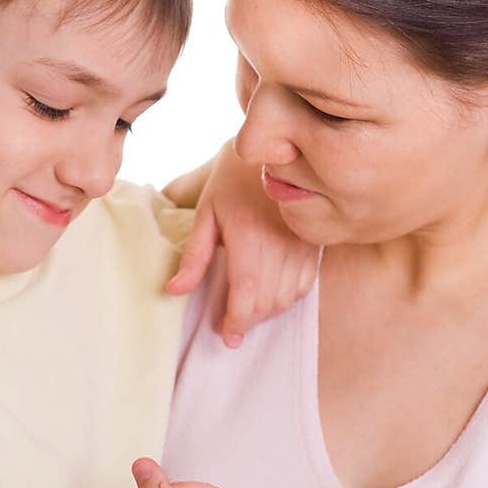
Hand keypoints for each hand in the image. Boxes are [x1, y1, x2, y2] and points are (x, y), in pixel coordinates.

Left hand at [166, 142, 318, 347]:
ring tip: (246, 312)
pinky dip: (286, 300)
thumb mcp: (206, 215)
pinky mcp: (313, 245)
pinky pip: (303, 287)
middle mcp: (279, 241)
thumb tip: (173, 291)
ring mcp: (301, 244)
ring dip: (266, 313)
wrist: (272, 155)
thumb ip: (193, 257)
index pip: (247, 292)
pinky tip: (269, 298)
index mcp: (248, 234)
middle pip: (268, 301)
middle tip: (230, 327)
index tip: (224, 332)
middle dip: (248, 321)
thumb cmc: (231, 184)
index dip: (236, 319)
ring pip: (287, 298)